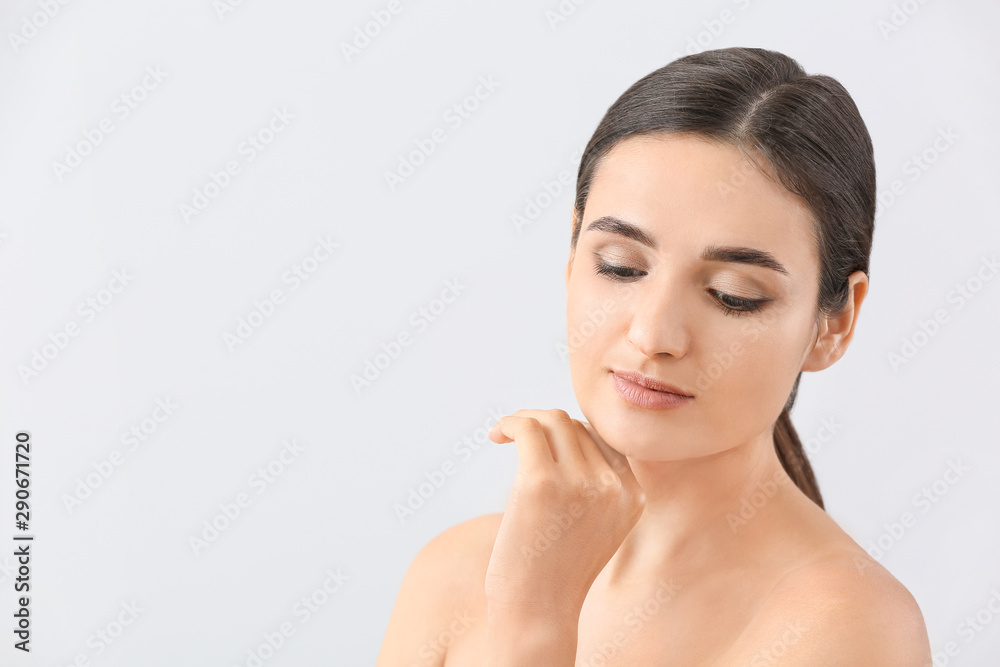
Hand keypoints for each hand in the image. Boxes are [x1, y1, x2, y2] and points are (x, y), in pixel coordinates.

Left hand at [484, 409, 645, 620]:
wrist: (537, 613)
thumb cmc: (555, 571)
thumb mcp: (596, 527)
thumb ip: (597, 487)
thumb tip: (567, 433)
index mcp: (632, 495)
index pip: (603, 438)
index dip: (570, 433)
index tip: (543, 441)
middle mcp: (613, 485)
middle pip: (576, 425)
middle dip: (544, 423)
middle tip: (516, 436)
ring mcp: (579, 482)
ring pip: (553, 421)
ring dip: (524, 419)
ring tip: (504, 433)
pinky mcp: (541, 482)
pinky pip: (527, 429)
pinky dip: (510, 423)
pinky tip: (497, 435)